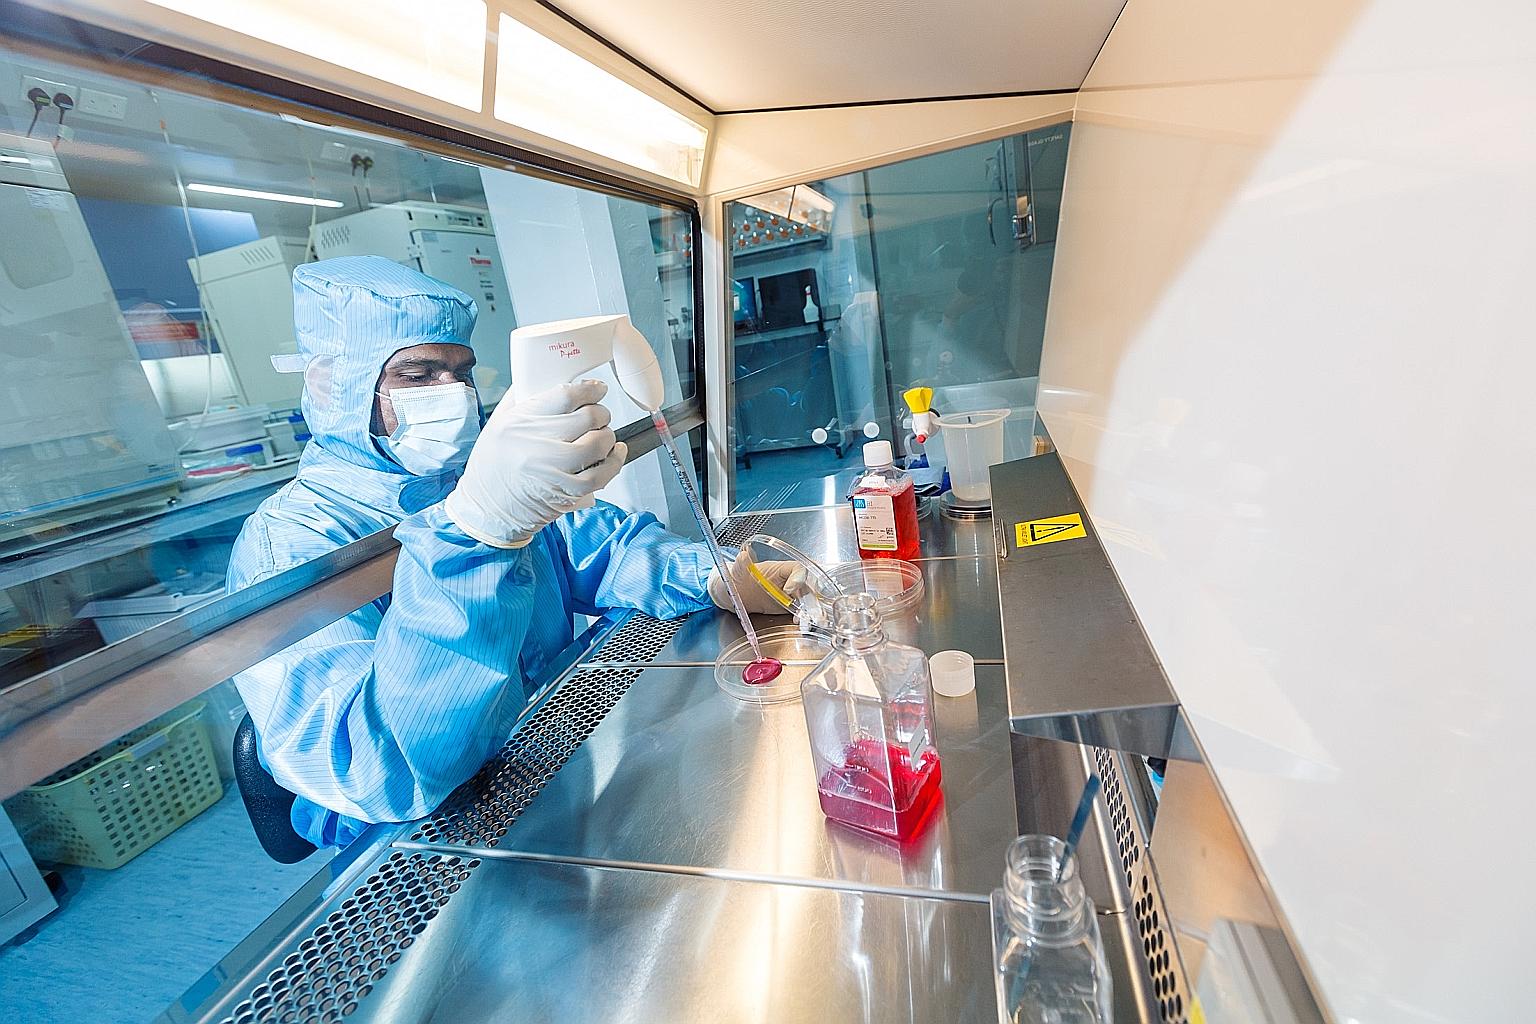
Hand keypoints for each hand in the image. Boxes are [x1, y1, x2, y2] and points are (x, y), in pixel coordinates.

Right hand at [445, 380, 625, 548]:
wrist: (487, 511)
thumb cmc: (492, 467)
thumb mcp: (498, 424)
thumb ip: (522, 400)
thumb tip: (551, 379)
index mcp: (518, 423)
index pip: (564, 396)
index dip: (589, 389)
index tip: (597, 389)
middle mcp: (535, 446)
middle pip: (587, 418)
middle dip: (601, 413)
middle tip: (599, 414)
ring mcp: (551, 472)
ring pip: (598, 445)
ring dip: (608, 436)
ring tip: (604, 435)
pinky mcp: (565, 494)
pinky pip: (600, 476)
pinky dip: (614, 463)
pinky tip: (614, 454)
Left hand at [708, 553, 807, 615]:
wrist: (739, 593)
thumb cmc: (741, 577)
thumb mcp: (739, 570)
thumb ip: (741, 564)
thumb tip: (742, 556)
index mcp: (781, 569)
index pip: (798, 568)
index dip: (798, 577)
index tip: (789, 589)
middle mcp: (791, 580)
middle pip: (809, 584)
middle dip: (811, 596)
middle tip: (807, 608)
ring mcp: (793, 594)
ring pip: (810, 599)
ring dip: (812, 609)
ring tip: (809, 619)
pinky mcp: (791, 607)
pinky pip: (803, 611)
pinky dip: (806, 617)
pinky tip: (801, 623)